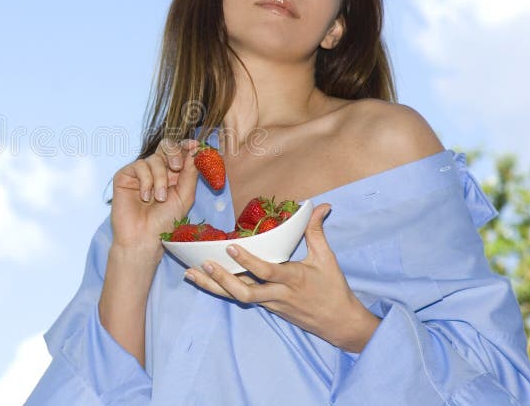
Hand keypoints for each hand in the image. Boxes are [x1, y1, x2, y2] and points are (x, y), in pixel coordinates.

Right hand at [110, 137, 200, 257]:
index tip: (194, 146)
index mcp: (173, 174)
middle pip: (166, 146)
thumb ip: (190, 172)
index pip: (180, 152)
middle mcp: (157, 170)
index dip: (186, 146)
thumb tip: (195, 149)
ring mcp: (140, 172)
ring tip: (159, 198)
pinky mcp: (125, 175)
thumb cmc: (165, 221)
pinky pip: (139, 166)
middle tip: (177, 167)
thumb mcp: (184, 196)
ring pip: (154, 159)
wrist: (143, 237)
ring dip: (160, 179)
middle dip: (174, 154)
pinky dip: (146, 182)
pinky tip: (144, 197)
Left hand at [184, 203, 380, 352]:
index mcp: (293, 279)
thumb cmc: (333, 289)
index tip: (230, 247)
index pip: (267, 271)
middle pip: (245, 292)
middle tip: (204, 264)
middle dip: (223, 280)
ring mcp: (269, 303)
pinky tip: (202, 279)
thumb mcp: (327, 259)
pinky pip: (240, 298)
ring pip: (237, 297)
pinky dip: (220, 289)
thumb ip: (317, 230)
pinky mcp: (265, 308)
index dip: (248, 261)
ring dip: (212, 286)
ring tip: (191, 273)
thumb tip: (320, 205)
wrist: (338, 324)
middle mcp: (277, 294)